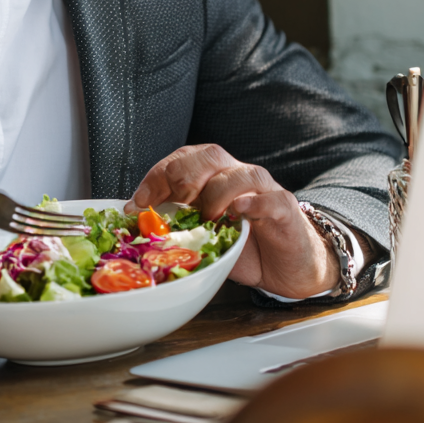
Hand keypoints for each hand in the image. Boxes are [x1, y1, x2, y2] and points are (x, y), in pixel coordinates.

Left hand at [124, 144, 338, 298]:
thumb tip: (136, 225)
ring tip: (209, 218)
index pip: (180, 160)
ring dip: (216, 194)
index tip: (138, 202)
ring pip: (237, 174)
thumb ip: (175, 226)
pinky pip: (268, 198)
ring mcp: (262, 189)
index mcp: (211, 176)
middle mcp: (235, 174)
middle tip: (175, 204)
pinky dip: (252, 202)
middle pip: (208, 156)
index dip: (156, 177)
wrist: (287, 266)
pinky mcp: (283, 209)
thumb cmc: (243, 246)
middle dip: (183, 177)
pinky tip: (239, 212)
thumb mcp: (202, 236)